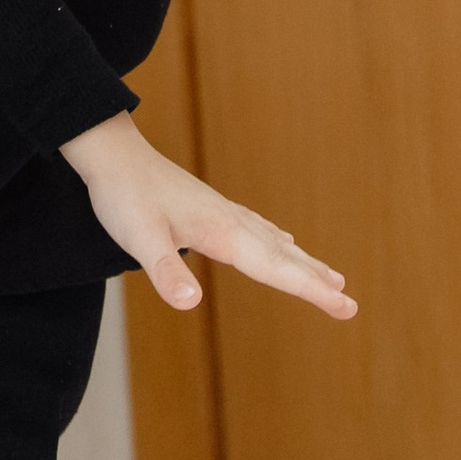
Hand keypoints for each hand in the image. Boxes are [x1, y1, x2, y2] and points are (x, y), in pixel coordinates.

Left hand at [59, 111, 356, 321]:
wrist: (110, 153)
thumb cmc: (123, 196)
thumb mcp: (139, 239)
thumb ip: (165, 271)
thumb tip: (191, 304)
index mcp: (223, 232)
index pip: (276, 268)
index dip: (311, 290)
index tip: (347, 307)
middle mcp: (230, 220)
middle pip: (284, 256)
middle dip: (316, 281)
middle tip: (350, 303)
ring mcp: (221, 211)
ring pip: (273, 241)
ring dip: (303, 261)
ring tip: (331, 277)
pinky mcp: (208, 208)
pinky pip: (256, 228)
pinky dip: (277, 241)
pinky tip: (281, 240)